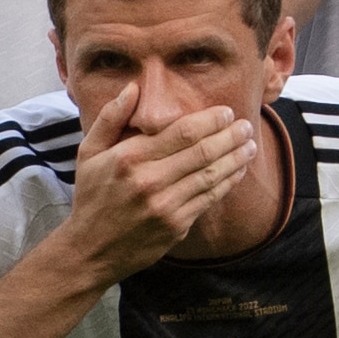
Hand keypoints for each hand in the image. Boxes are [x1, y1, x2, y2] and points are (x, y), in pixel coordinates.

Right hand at [54, 87, 258, 285]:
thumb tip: (133, 88)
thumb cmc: (92, 197)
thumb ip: (111, 118)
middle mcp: (149, 181)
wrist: (91, 249)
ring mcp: (165, 206)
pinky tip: (237, 171)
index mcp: (129, 158)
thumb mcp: (88, 152)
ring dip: (235, 158)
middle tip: (246, 126)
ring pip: (211, 176)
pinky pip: (209, 199)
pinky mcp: (176, 226)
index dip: (210, 121)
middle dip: (230, 136)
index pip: (181, 132)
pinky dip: (227, 183)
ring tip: (250, 146)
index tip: (226, 112)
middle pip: (203, 152)